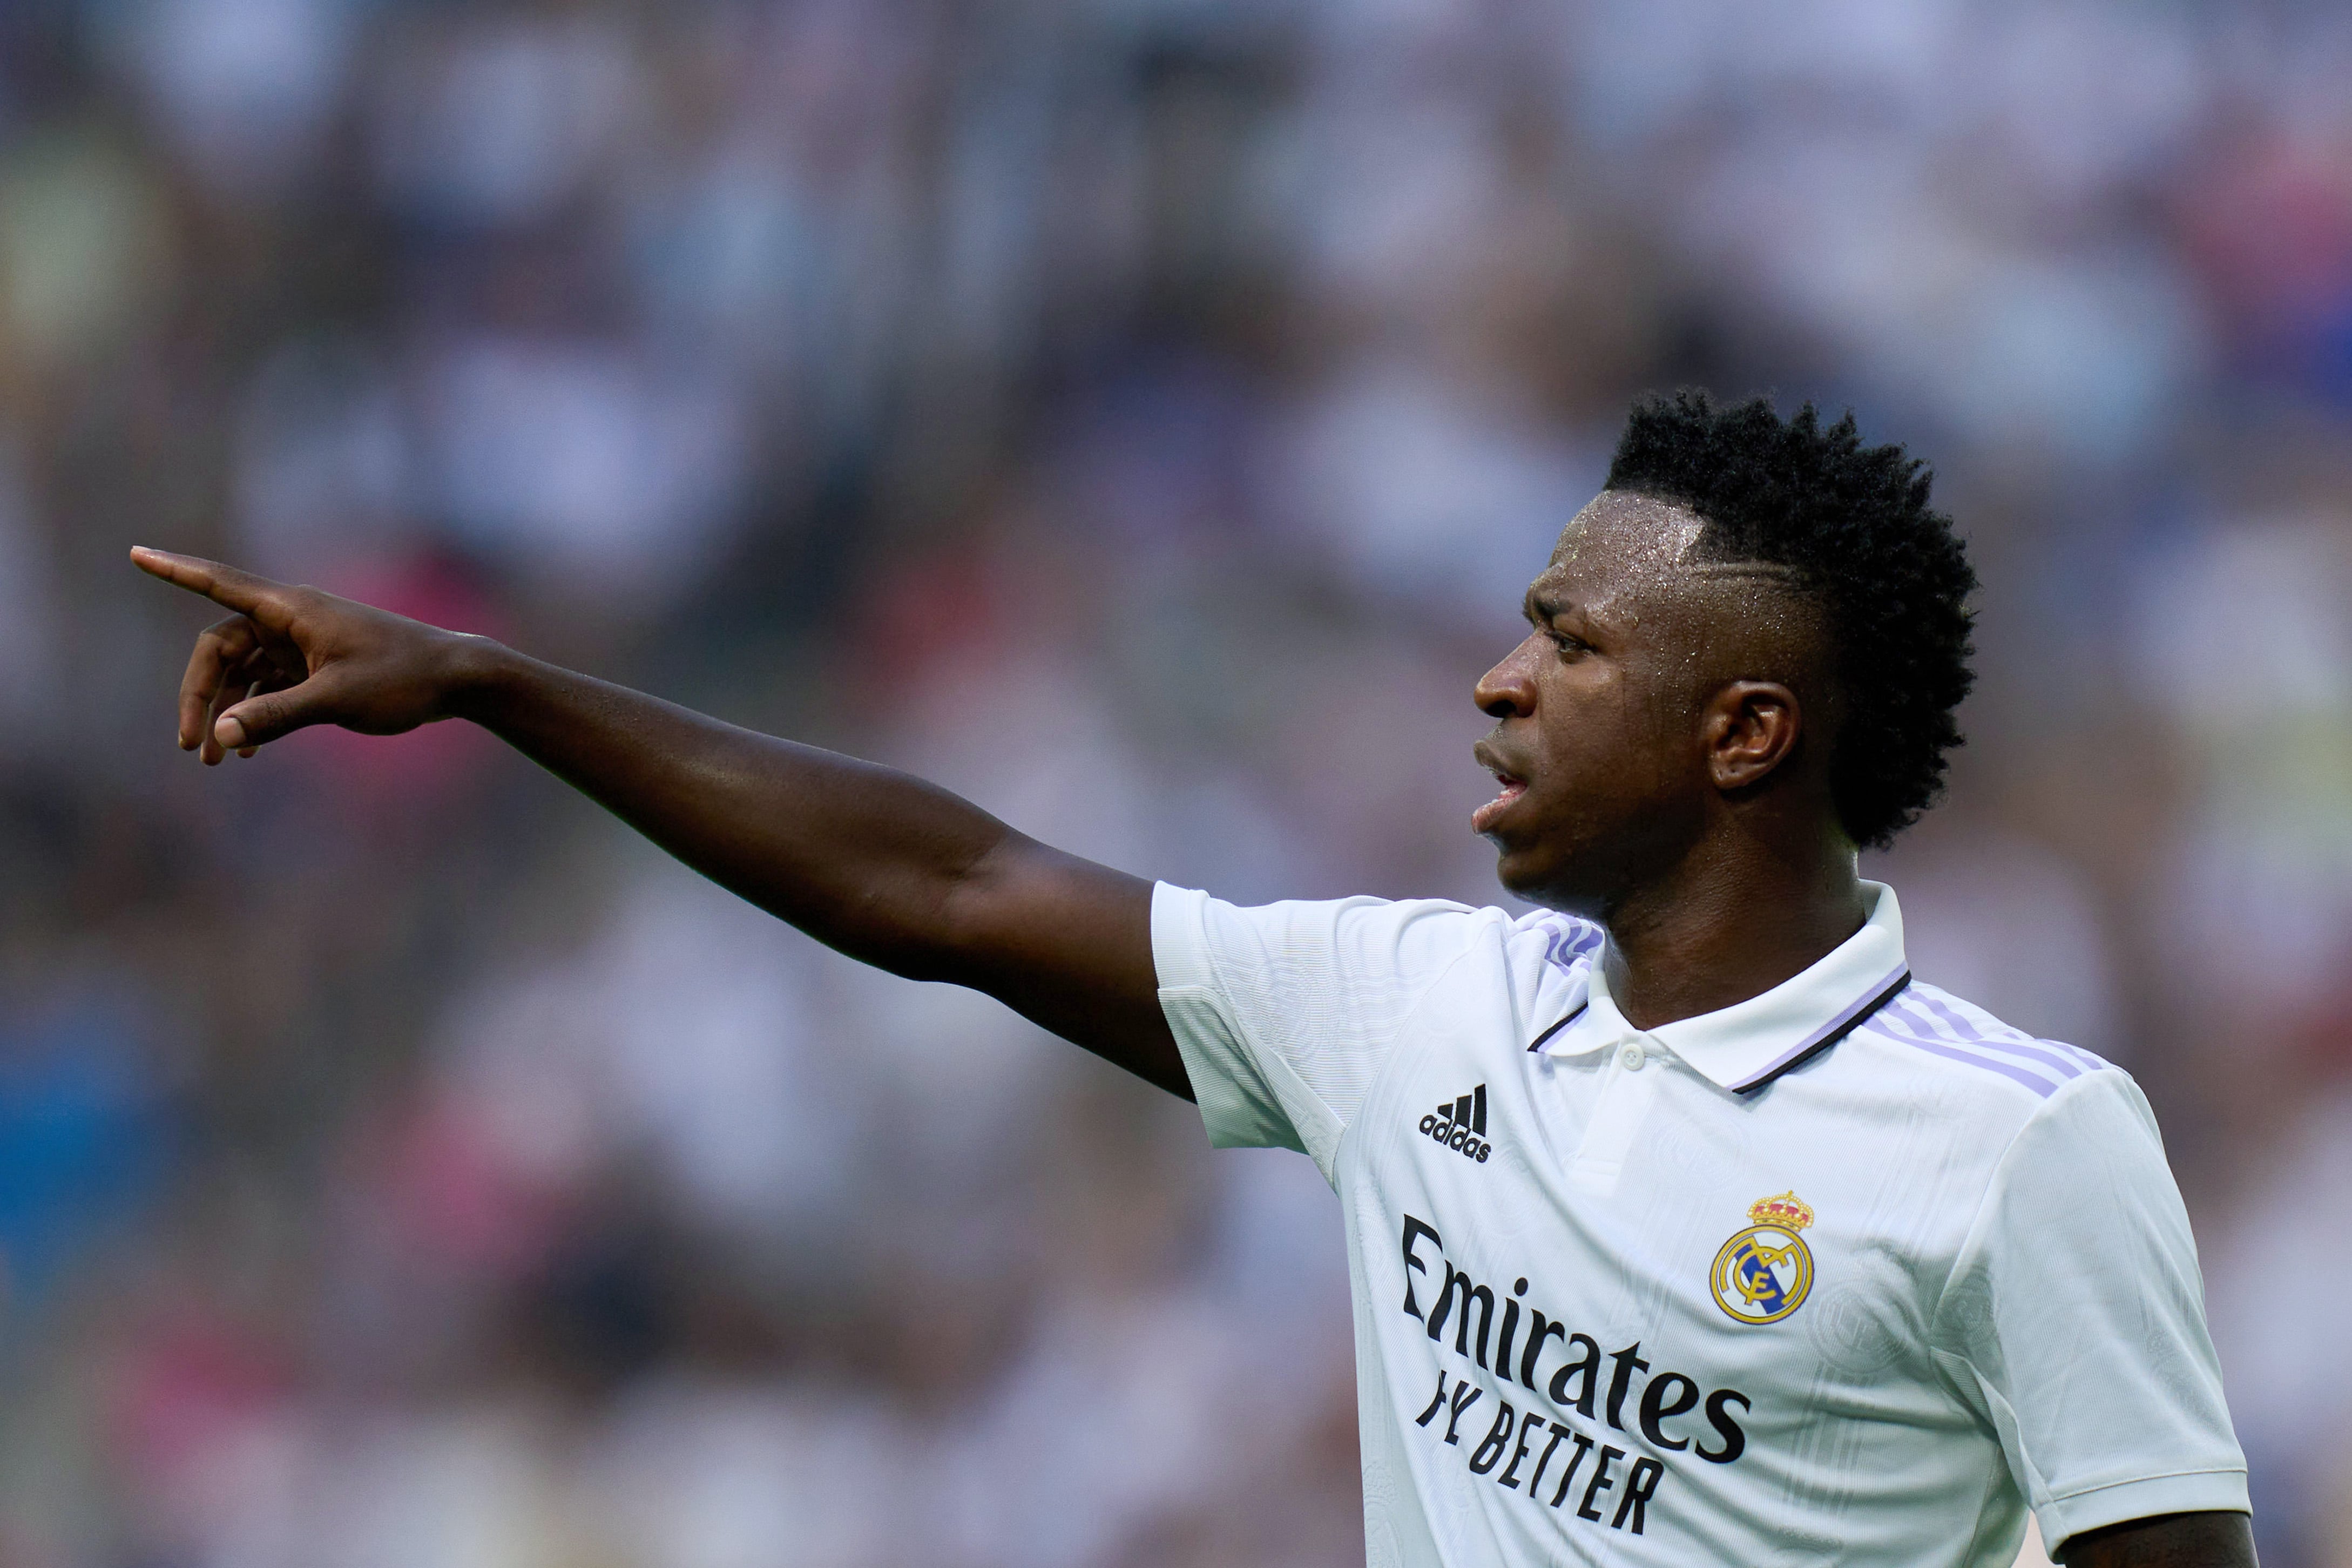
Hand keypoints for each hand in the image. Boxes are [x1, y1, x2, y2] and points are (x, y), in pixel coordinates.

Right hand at [130, 548, 490, 764]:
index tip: (137, 555)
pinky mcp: (317, 665)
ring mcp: (304, 643)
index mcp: (293, 610)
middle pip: (221, 648)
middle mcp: (292, 620)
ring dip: (226, 710)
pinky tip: (246, 749)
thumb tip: (220, 732)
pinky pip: (268, 685)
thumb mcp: (335, 701)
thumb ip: (276, 717)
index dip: (176, 571)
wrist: (456, 680)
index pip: (220, 583)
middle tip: (191, 744)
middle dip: (200, 694)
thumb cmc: (402, 679)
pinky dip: (254, 712)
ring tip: (216, 758)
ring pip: (243, 671)